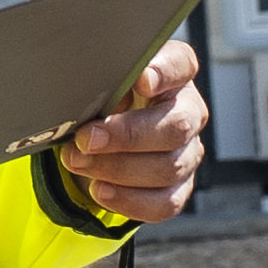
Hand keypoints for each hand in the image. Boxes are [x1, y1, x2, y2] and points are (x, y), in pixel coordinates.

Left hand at [51, 40, 207, 227]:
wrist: (102, 138)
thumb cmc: (103, 100)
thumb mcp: (100, 83)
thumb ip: (102, 81)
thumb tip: (91, 95)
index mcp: (173, 74)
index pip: (181, 64)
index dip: (164, 72)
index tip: (140, 81)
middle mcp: (188, 111)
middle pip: (176, 126)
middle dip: (127, 135)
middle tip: (87, 139)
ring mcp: (188, 152)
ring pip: (168, 168)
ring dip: (118, 169)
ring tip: (79, 163)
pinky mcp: (179, 187)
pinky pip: (165, 203)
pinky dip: (129, 200)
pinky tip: (100, 190)